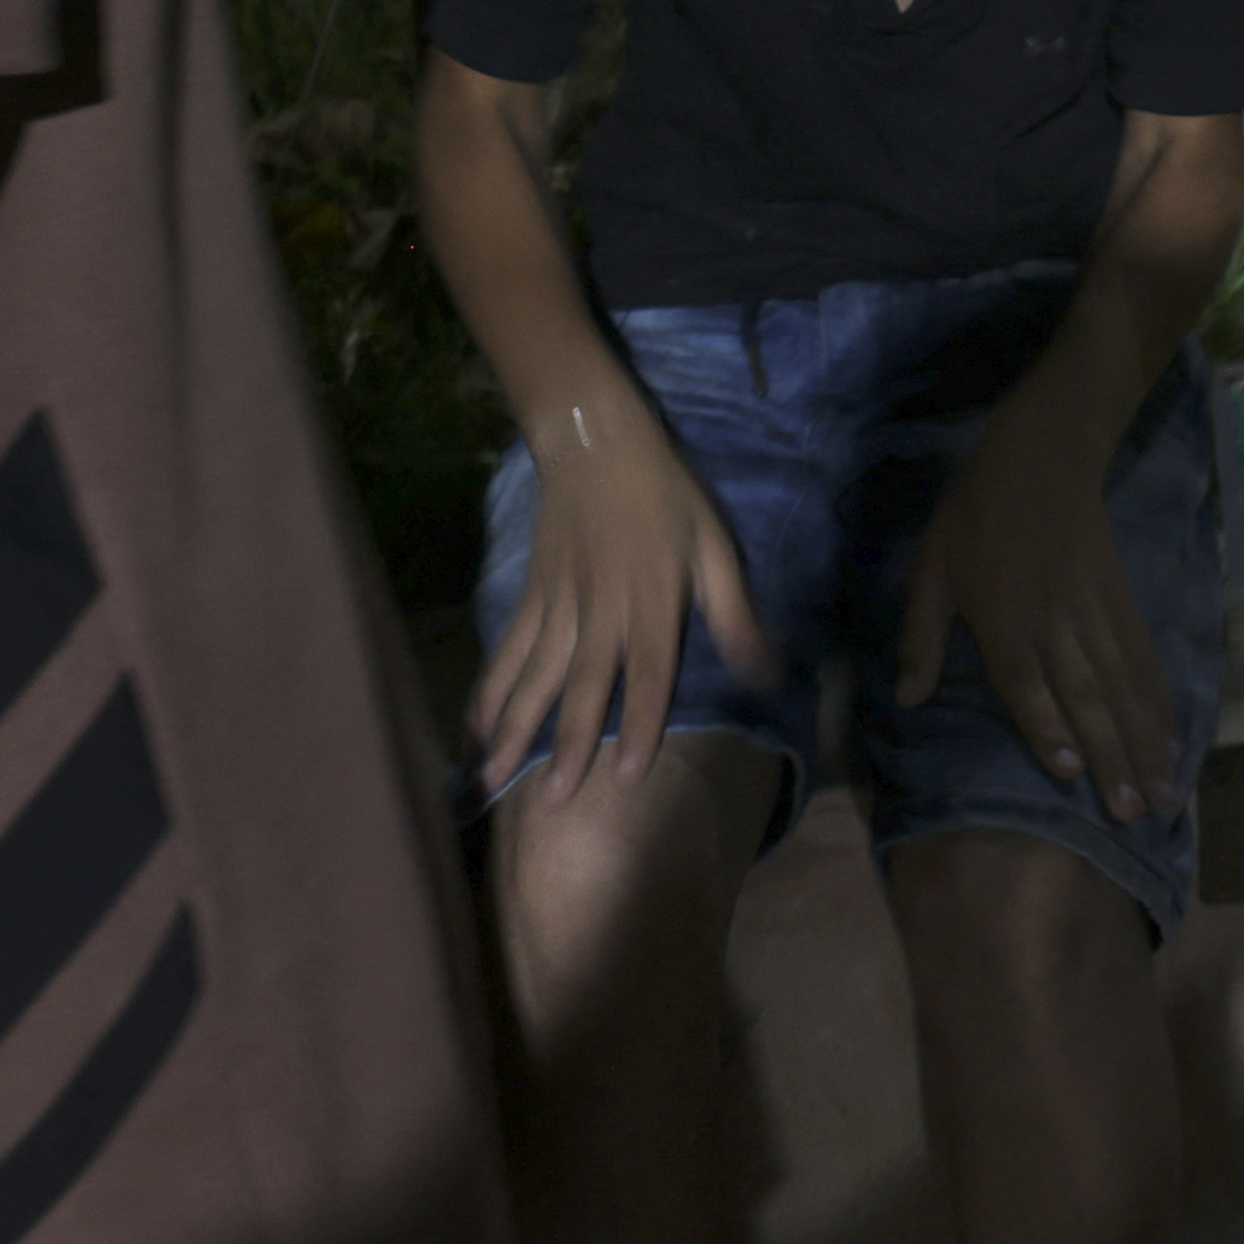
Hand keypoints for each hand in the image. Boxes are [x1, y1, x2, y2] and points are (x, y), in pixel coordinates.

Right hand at [473, 381, 763, 809]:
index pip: (647, 674)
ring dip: (513, 728)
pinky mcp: (532, 595)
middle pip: (581, 685)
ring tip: (491, 777)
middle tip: (549, 801)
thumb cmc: (666, 496)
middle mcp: (601, 610)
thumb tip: (769, 675)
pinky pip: (508, 648)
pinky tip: (474, 726)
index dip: (639, 724)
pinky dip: (490, 687)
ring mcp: (558, 604)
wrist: (596, 442)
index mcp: (652, 601)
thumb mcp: (714, 546)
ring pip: (534, 675)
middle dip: (565, 744)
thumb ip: (736, 614)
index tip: (626, 778)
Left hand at [895, 396, 1172, 821]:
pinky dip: (1160, 700)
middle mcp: (1054, 625)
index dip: (1047, 728)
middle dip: (1111, 756)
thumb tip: (906, 700)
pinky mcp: (1122, 600)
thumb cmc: (976, 514)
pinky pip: (1144, 658)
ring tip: (1161, 792)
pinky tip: (1173, 736)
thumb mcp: (930, 569)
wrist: (1043, 455)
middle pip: (1087, 697)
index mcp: (1003, 621)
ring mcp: (1094, 614)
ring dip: (1144, 740)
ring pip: (1123, 685)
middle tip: (1131, 811)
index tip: (1068, 774)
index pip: (1027, 684)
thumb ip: (922, 636)